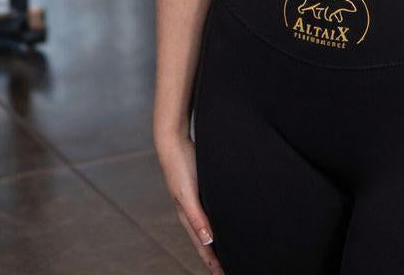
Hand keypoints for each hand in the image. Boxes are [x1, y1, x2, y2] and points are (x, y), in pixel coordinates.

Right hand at [155, 131, 224, 273]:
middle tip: (230, 268)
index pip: (203, 246)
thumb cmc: (180, 167)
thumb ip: (197, 217)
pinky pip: (211, 212)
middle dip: (216, 256)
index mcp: (188, 216)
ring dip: (217, 241)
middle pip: (205, 241)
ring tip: (229, 250)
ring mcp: (196, 201)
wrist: (173, 141)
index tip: (224, 274)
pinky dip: (218, 222)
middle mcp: (192, 211)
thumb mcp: (188, 194)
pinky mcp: (201, 190)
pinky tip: (226, 221)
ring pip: (209, 227)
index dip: (213, 262)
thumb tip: (207, 242)